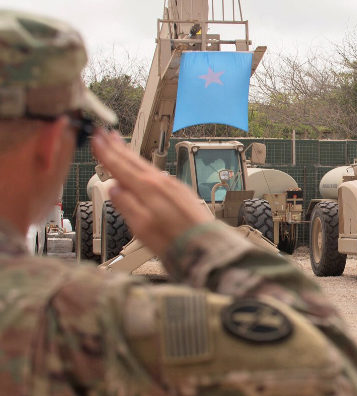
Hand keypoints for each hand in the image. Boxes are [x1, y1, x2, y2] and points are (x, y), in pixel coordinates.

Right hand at [91, 130, 213, 255]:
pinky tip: (142, 165)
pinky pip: (156, 172)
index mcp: (148, 190)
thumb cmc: (175, 243)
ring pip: (145, 165)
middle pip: (133, 161)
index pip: (120, 166)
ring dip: (129, 153)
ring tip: (118, 142)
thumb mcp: (142, 228)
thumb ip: (126, 206)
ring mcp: (173, 186)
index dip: (106, 152)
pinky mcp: (181, 192)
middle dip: (116, 146)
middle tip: (103, 132)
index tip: (95, 138)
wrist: (208, 247)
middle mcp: (161, 183)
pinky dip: (144, 164)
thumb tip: (113, 190)